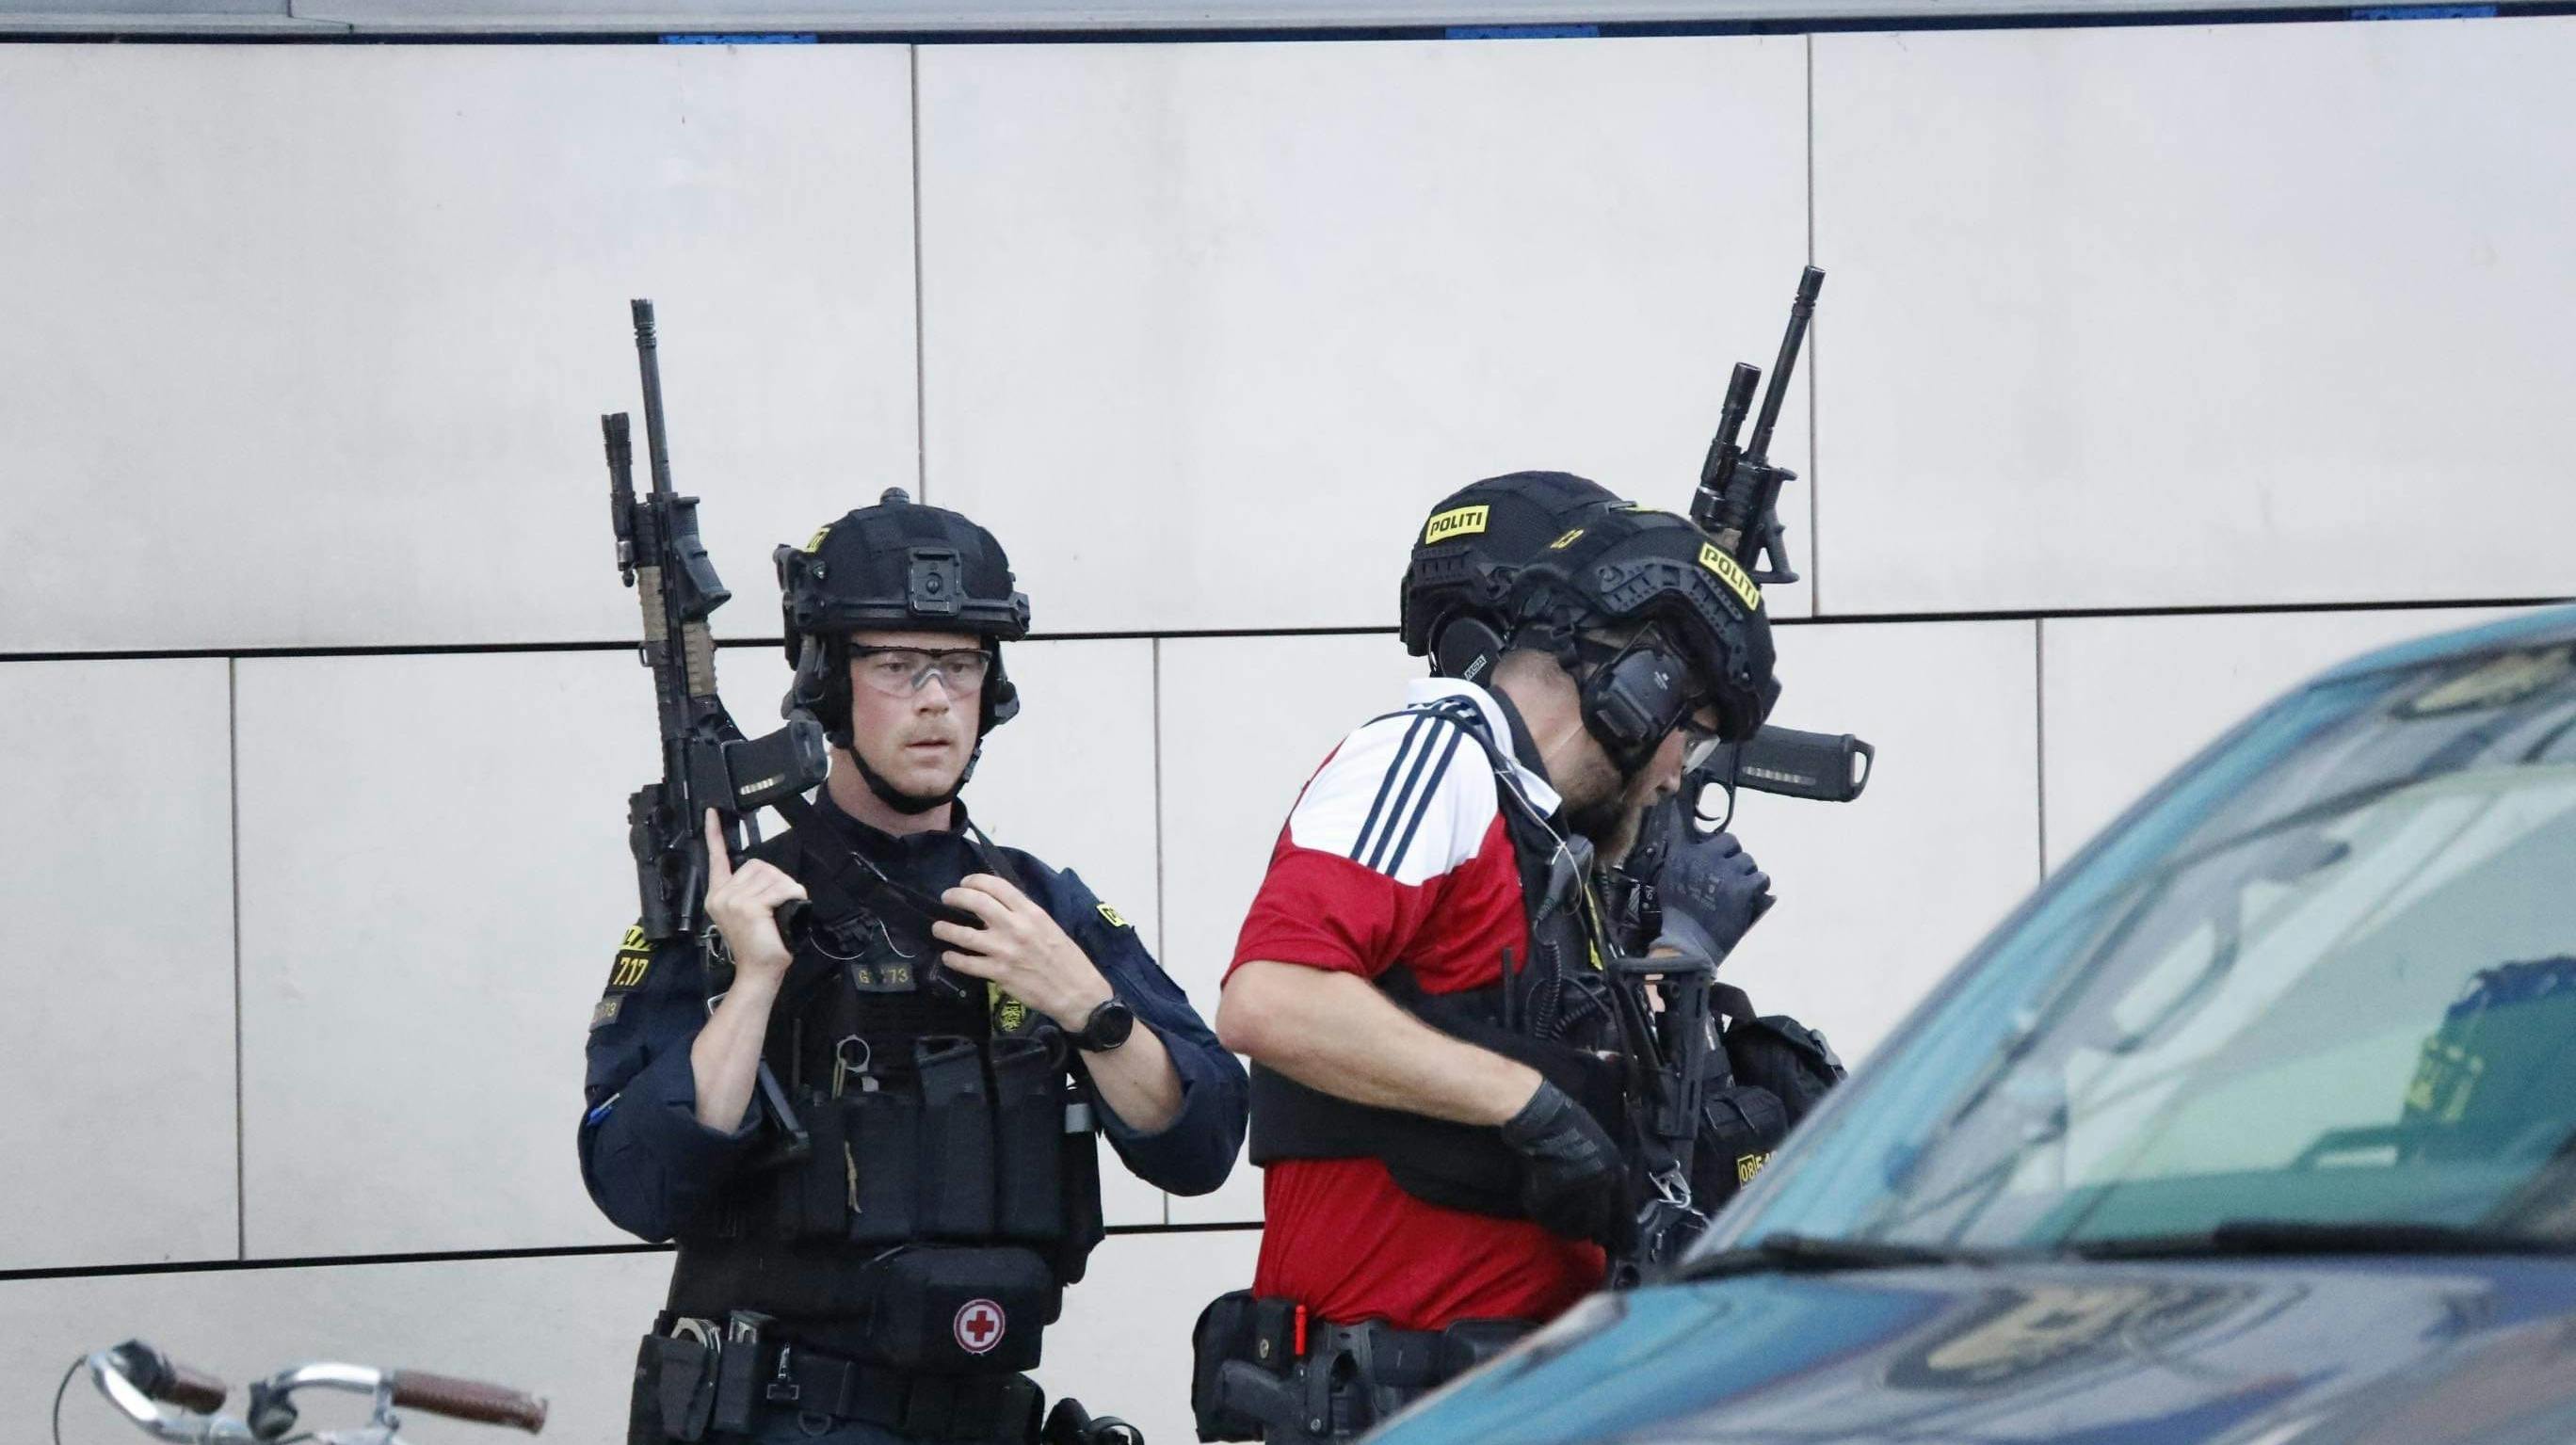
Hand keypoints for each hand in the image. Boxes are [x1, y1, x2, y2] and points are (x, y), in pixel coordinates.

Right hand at [701, 809, 804, 988]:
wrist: (759, 971)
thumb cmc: (760, 944)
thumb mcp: (750, 913)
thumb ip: (751, 891)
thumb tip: (770, 877)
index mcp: (718, 894)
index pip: (716, 858)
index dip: (714, 834)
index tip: (711, 813)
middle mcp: (721, 894)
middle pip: (758, 865)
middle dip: (776, 881)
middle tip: (777, 905)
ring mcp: (732, 900)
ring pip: (772, 876)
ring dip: (786, 890)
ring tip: (781, 912)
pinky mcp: (747, 906)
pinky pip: (779, 889)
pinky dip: (790, 897)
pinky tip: (786, 911)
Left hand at [934, 874, 1112, 1028]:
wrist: (1076, 992)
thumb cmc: (1067, 959)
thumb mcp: (1049, 927)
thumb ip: (1025, 916)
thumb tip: (998, 908)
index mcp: (1031, 913)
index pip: (997, 886)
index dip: (975, 880)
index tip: (965, 883)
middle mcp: (1015, 927)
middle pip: (976, 902)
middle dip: (955, 897)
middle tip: (947, 898)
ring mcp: (1004, 951)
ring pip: (964, 934)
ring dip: (945, 928)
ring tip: (938, 928)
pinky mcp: (998, 974)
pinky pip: (967, 963)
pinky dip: (953, 958)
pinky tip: (949, 956)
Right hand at [1499, 1079, 1628, 1247]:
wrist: (1542, 1119)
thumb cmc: (1574, 1129)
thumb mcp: (1605, 1151)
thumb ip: (1612, 1177)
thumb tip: (1616, 1205)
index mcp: (1615, 1174)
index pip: (1625, 1215)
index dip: (1626, 1236)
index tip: (1626, 1250)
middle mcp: (1598, 1187)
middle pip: (1600, 1227)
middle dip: (1597, 1233)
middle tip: (1593, 1235)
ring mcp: (1573, 1193)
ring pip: (1576, 1228)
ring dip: (1572, 1227)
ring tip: (1567, 1218)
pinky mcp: (1549, 1197)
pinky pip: (1551, 1220)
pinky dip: (1550, 1218)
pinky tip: (1548, 1207)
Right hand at [1650, 818, 1772, 965]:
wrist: (1688, 943)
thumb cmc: (1678, 915)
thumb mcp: (1670, 880)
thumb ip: (1682, 857)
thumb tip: (1691, 842)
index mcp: (1683, 855)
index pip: (1684, 822)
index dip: (1688, 807)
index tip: (1689, 787)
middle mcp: (1704, 857)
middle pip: (1732, 842)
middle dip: (1733, 858)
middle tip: (1728, 877)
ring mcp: (1725, 871)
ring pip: (1749, 862)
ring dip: (1746, 875)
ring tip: (1736, 893)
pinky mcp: (1742, 888)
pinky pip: (1761, 878)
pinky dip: (1758, 889)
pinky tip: (1748, 900)